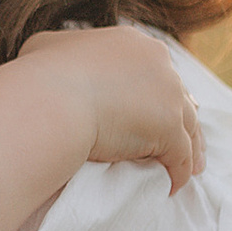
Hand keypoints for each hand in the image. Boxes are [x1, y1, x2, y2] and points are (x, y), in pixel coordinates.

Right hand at [19, 25, 204, 190]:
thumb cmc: (40, 75)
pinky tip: (174, 186)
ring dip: (191, 149)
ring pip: (189, 126)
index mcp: (133, 44)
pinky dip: (179, 172)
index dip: (157, 92)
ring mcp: (168, 95)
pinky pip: (181, 156)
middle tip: (184, 141)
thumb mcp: (45, 48)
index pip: (156, 70)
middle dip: (182, 119)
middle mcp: (158, 64)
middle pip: (180, 96)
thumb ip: (61, 52)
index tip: (158, 109)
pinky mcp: (169, 128)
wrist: (50, 101)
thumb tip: (55, 61)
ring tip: (190, 169)